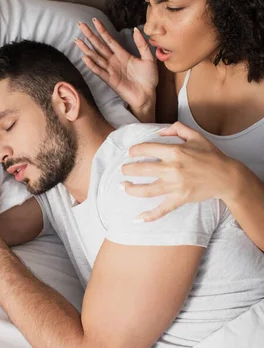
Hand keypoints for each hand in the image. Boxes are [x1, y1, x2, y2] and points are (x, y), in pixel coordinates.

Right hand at [74, 18, 157, 120]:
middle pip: (99, 46)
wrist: (148, 95)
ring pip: (95, 57)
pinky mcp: (110, 80)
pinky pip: (99, 71)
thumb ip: (142, 45)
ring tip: (77, 40)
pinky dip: (92, 65)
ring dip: (86, 49)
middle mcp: (114, 61)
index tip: (94, 20)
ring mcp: (111, 70)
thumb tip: (136, 29)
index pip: (109, 40)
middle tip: (80, 25)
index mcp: (123, 54)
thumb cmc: (149, 79)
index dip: (102, 30)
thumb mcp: (149, 58)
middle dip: (90, 35)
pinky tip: (84, 58)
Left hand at [121, 122, 236, 221]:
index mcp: (175, 151)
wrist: (226, 176)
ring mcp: (175, 186)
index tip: (130, 153)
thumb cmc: (211, 155)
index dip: (134, 150)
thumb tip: (159, 132)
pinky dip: (149, 216)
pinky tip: (137, 219)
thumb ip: (176, 128)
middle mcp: (172, 169)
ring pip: (147, 190)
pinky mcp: (179, 199)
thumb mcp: (195, 135)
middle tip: (123, 169)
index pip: (147, 149)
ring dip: (131, 189)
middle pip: (142, 169)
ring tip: (122, 186)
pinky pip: (161, 210)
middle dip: (128, 169)